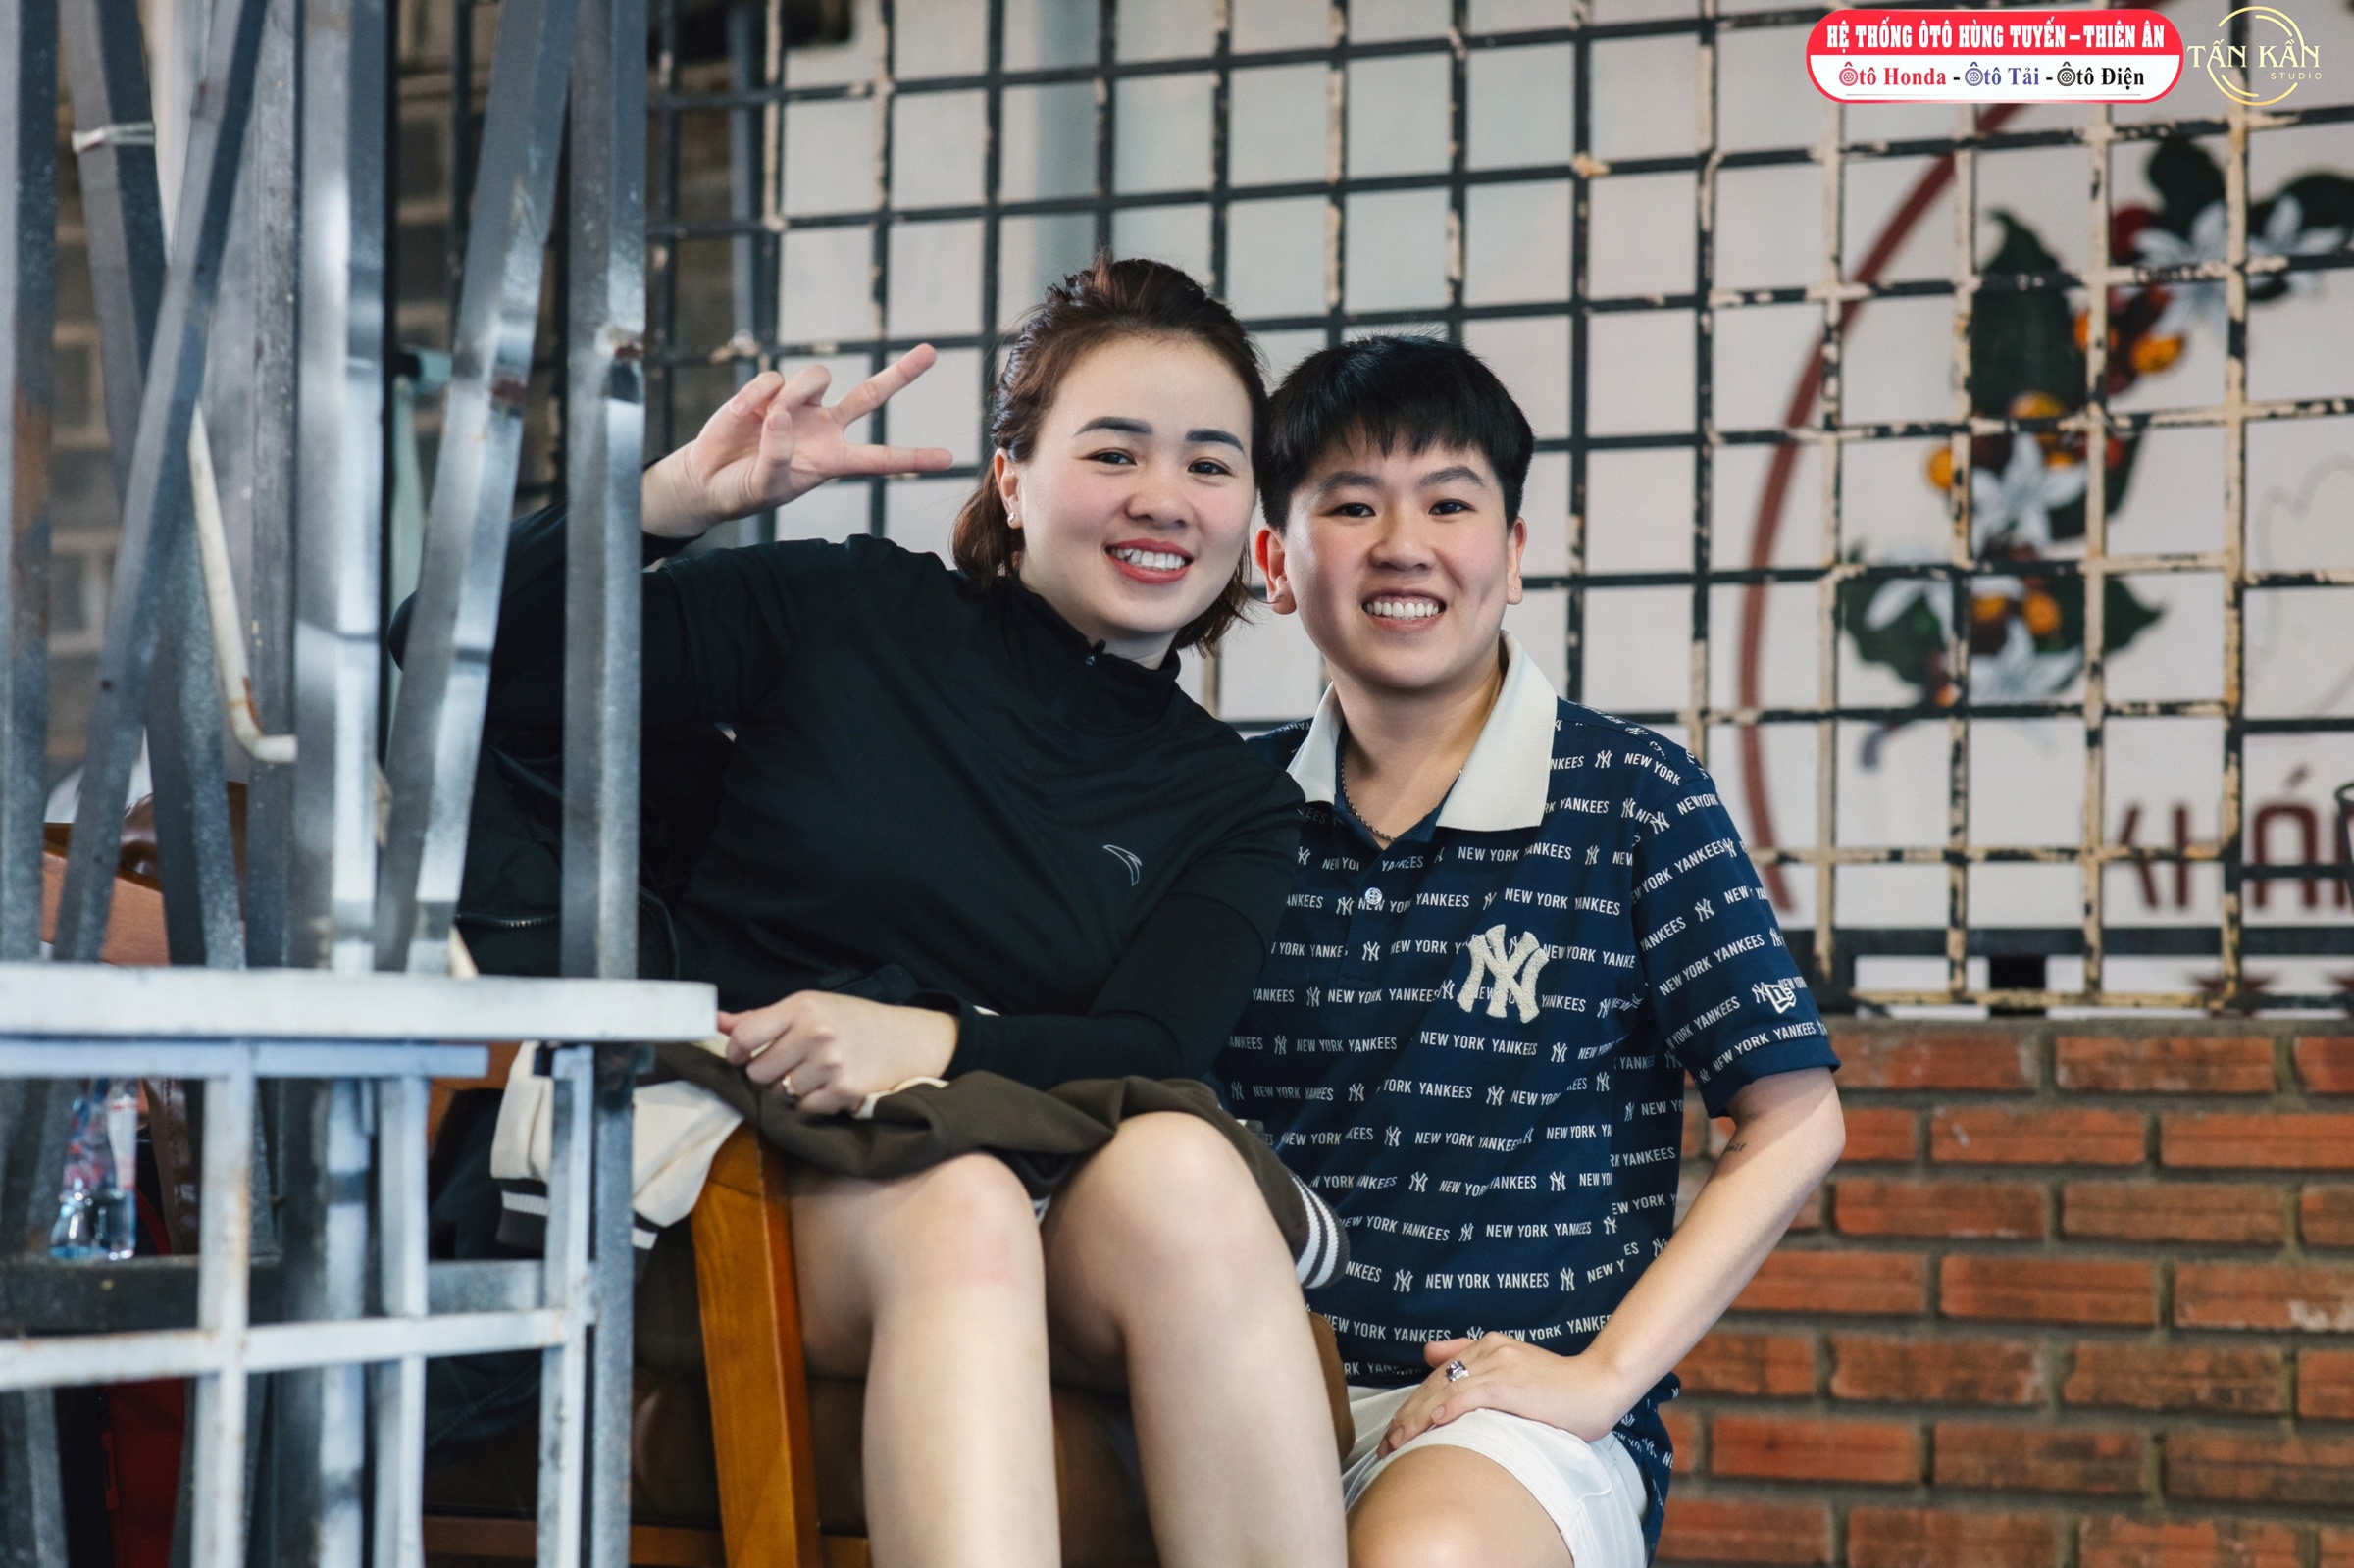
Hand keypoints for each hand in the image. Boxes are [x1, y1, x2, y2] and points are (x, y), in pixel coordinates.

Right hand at [640, 347, 954, 537]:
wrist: (708, 477)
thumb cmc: (745, 488)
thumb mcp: (767, 484)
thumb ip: (778, 454)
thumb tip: (781, 413)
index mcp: (833, 460)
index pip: (881, 459)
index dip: (914, 458)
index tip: (950, 458)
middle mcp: (824, 427)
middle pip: (870, 395)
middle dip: (901, 373)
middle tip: (932, 351)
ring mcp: (800, 405)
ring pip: (817, 376)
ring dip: (796, 393)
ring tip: (767, 419)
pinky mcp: (770, 390)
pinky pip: (773, 378)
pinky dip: (757, 397)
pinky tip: (744, 415)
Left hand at [716, 992, 957, 1116]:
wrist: (908, 1040)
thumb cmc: (853, 1021)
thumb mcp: (810, 1007)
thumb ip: (760, 1018)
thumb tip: (713, 1021)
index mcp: (802, 1007)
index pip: (744, 1036)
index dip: (737, 1052)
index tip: (745, 1055)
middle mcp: (815, 1033)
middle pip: (758, 1071)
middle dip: (768, 1072)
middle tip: (791, 1064)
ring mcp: (830, 1064)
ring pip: (779, 1093)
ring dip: (790, 1090)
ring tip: (814, 1075)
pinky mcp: (843, 1091)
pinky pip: (804, 1109)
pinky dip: (812, 1104)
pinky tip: (829, 1087)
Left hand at [1378, 1335, 1637, 1454]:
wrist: (1598, 1386)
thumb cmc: (1558, 1387)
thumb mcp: (1511, 1366)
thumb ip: (1470, 1357)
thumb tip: (1429, 1353)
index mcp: (1486, 1346)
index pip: (1438, 1378)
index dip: (1412, 1406)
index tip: (1395, 1433)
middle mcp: (1488, 1350)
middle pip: (1436, 1384)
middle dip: (1407, 1416)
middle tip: (1387, 1445)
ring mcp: (1500, 1364)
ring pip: (1447, 1390)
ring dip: (1419, 1418)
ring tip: (1399, 1442)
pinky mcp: (1512, 1382)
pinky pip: (1473, 1394)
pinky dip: (1451, 1408)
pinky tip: (1433, 1423)